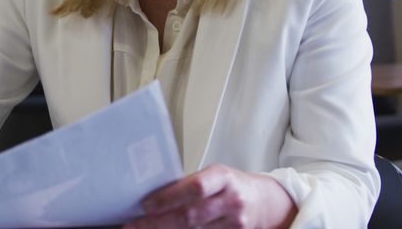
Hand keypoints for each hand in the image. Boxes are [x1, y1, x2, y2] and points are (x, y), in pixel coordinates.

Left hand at [124, 164, 296, 228]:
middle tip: (135, 225)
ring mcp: (235, 223)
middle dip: (158, 222)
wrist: (266, 203)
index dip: (168, 197)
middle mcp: (231, 200)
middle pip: (190, 216)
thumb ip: (191, 186)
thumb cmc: (234, 186)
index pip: (195, 187)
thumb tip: (156, 195)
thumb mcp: (216, 177)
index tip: (145, 204)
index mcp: (223, 177)